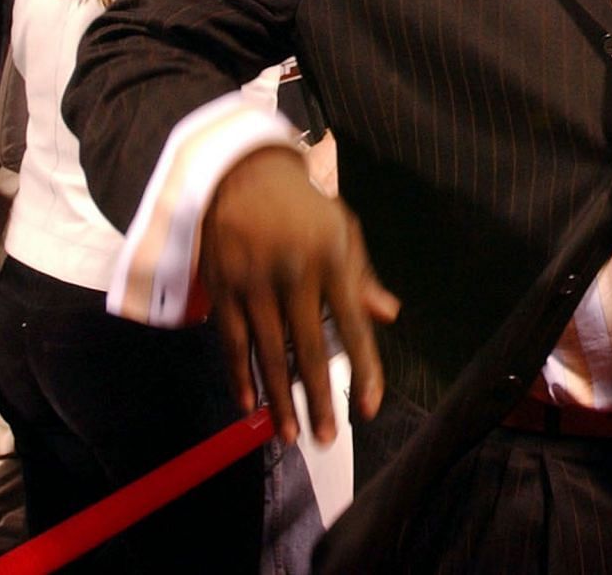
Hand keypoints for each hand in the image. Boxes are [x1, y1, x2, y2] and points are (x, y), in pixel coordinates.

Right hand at [202, 147, 400, 443]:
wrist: (243, 173)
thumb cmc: (304, 208)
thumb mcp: (342, 231)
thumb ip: (361, 278)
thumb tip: (388, 316)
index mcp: (332, 260)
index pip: (354, 325)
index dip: (365, 368)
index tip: (370, 408)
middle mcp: (295, 274)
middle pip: (310, 348)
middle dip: (318, 398)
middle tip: (325, 439)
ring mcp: (255, 282)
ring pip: (268, 353)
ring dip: (278, 399)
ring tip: (288, 435)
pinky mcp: (222, 288)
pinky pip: (232, 341)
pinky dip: (239, 376)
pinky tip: (248, 404)